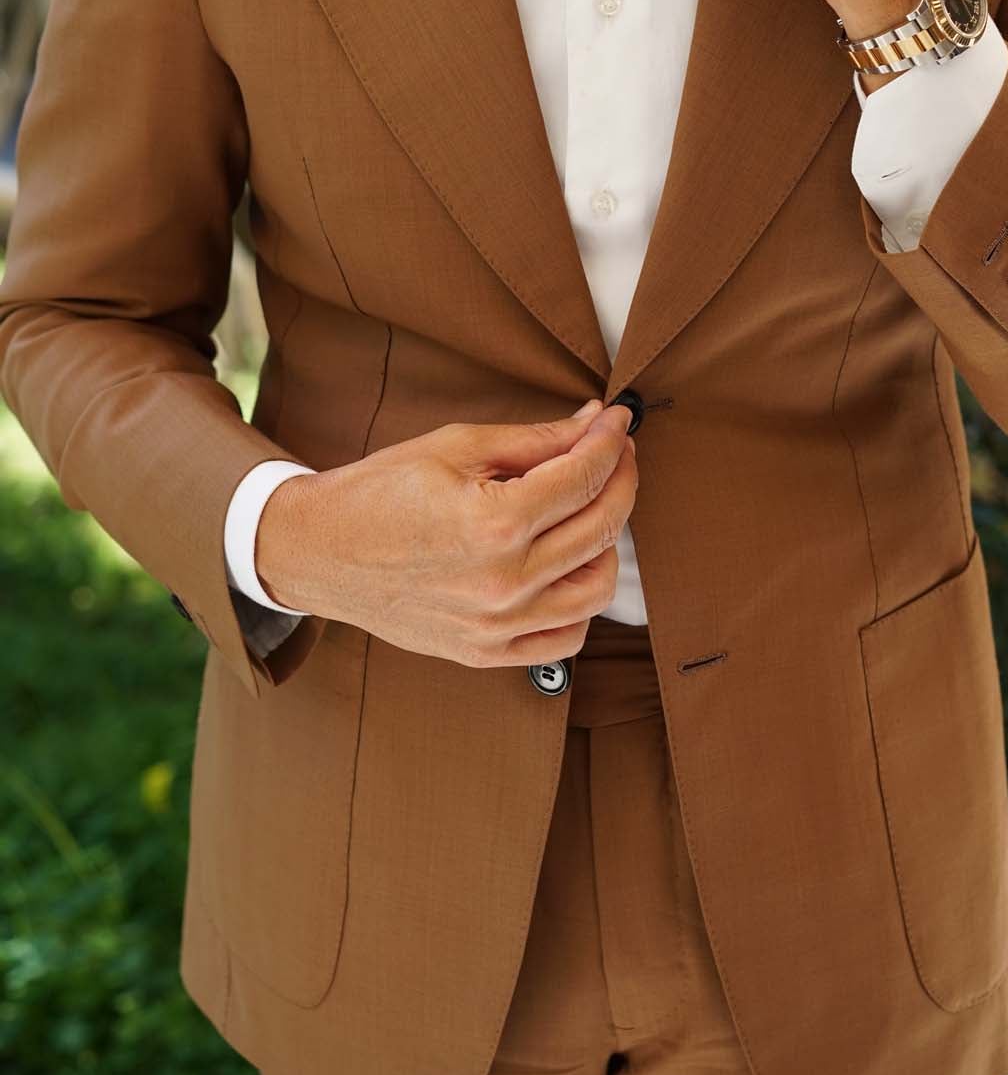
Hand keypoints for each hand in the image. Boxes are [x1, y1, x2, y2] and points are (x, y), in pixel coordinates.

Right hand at [254, 400, 637, 668]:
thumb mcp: (456, 447)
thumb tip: (594, 422)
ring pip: (596, 590)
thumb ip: (534, 439)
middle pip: (601, 527)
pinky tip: (568, 568)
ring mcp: (497, 625)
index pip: (584, 477)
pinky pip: (564, 638)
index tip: (618, 423)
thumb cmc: (380, 492)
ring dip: (607, 543)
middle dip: (620, 479)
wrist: (320, 551)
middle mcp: (503, 581)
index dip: (610, 441)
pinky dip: (581, 604)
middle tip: (614, 454)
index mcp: (494, 523)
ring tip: (590, 510)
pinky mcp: (486, 652)